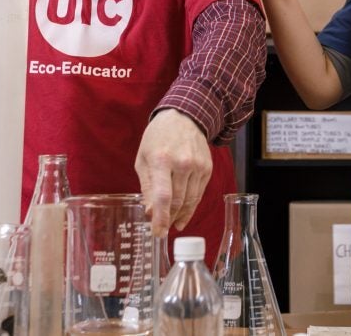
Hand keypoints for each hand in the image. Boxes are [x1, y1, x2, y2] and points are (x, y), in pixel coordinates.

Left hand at [134, 109, 212, 236]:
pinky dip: (191, 206)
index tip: (157, 234)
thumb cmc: (158, 138)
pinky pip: (198, 194)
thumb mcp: (143, 159)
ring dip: (180, 215)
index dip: (160, 218)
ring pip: (190, 200)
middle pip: (177, 201)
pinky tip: (183, 214)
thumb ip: (147, 187)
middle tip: (160, 229)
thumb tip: (150, 212)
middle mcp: (182, 163)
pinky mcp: (207, 169)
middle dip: (168, 219)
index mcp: (161, 160)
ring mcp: (197, 166)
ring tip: (171, 224)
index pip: (163, 196)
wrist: (184, 118)